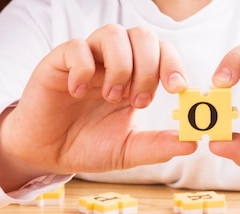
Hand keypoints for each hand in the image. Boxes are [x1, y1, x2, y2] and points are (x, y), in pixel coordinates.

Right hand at [0, 24, 196, 190]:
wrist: (46, 153)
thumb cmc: (87, 147)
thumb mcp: (128, 151)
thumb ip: (158, 145)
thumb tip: (193, 142)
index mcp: (135, 79)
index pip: (162, 52)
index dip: (173, 64)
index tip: (177, 88)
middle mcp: (113, 63)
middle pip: (142, 36)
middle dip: (148, 67)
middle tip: (138, 101)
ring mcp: (87, 60)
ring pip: (112, 34)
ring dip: (120, 66)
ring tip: (110, 97)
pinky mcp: (59, 62)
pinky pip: (77, 47)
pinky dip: (84, 69)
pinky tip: (78, 93)